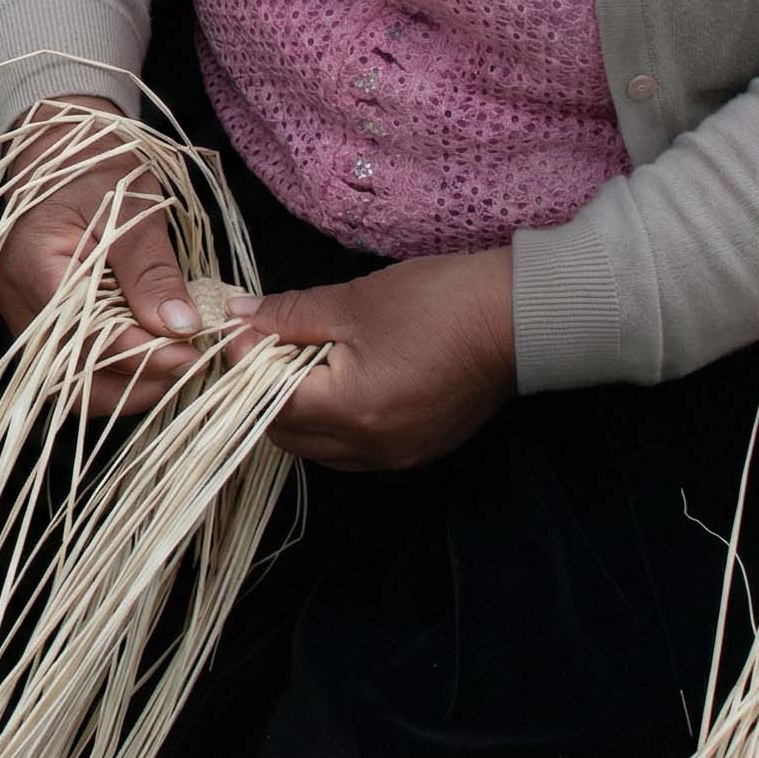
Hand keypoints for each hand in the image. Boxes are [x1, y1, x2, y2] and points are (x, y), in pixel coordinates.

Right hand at [0, 97, 206, 416]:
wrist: (67, 154)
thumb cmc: (98, 172)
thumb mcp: (134, 210)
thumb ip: (152, 271)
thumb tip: (181, 327)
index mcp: (35, 265)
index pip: (86, 334)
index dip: (142, 353)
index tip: (192, 353)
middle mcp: (19, 300)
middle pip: (72, 374)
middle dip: (136, 382)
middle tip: (191, 367)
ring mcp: (25, 316)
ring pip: (71, 383)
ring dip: (126, 387)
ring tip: (176, 369)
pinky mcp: (42, 324)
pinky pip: (74, 368)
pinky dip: (115, 375)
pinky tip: (153, 364)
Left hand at [226, 249, 516, 470]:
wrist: (520, 316)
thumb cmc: (437, 302)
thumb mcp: (352, 302)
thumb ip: (288, 314)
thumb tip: (238, 316)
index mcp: (352, 412)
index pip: (266, 403)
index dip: (243, 365)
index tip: (241, 327)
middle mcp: (372, 448)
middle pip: (286, 435)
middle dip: (264, 391)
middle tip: (267, 342)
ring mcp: (397, 455)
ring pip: (318, 447)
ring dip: (298, 410)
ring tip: (303, 359)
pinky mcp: (417, 449)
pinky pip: (353, 448)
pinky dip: (333, 420)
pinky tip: (338, 380)